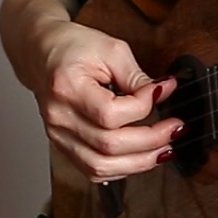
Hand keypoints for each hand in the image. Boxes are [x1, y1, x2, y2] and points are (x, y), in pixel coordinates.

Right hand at [31, 20, 181, 183]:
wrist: (43, 53)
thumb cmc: (73, 47)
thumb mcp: (110, 50)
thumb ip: (137, 76)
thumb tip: (164, 93)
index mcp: (66, 88)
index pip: (110, 113)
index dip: (144, 106)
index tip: (163, 91)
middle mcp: (59, 117)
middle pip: (108, 146)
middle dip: (150, 141)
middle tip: (175, 128)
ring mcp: (59, 136)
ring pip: (101, 167)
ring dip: (139, 162)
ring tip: (164, 149)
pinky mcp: (63, 146)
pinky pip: (93, 170)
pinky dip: (121, 168)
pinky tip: (140, 157)